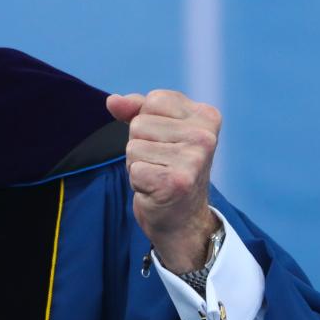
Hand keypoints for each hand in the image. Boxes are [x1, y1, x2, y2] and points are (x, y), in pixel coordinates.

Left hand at [106, 90, 221, 273]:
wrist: (182, 219)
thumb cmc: (168, 167)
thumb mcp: (157, 131)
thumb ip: (135, 109)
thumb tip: (112, 101)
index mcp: (206, 116)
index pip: (153, 100)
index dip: (148, 122)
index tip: (166, 142)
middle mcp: (205, 137)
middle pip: (140, 124)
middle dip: (141, 145)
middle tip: (160, 163)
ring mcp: (193, 160)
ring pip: (133, 146)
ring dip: (137, 164)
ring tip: (158, 175)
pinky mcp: (176, 182)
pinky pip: (134, 168)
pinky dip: (137, 181)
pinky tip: (155, 189)